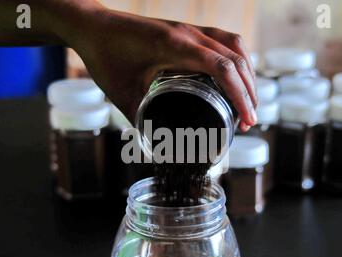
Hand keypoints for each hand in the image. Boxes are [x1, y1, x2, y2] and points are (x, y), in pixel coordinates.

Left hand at [64, 3, 257, 130]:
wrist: (92, 26)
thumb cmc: (103, 56)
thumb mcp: (121, 93)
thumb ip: (140, 119)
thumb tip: (156, 146)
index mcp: (175, 46)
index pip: (223, 68)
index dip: (241, 96)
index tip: (247, 120)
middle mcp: (188, 33)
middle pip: (235, 58)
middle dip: (249, 91)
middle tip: (250, 120)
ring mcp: (189, 28)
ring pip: (234, 45)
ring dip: (247, 73)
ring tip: (249, 100)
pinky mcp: (187, 29)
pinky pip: (223, 38)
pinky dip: (236, 57)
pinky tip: (236, 75)